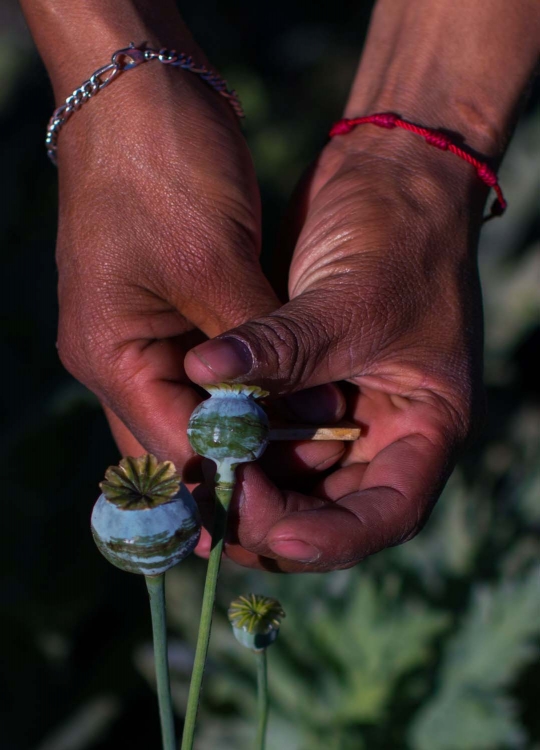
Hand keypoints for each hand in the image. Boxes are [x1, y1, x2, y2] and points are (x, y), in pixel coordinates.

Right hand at [54, 58, 283, 473]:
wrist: (142, 92)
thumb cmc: (163, 169)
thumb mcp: (214, 264)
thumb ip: (254, 348)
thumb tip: (298, 411)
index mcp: (110, 355)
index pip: (170, 448)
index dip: (225, 486)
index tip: (280, 516)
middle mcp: (118, 356)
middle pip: (177, 439)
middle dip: (236, 468)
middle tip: (295, 501)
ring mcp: (140, 333)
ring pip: (196, 409)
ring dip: (246, 433)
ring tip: (304, 464)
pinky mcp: (169, 310)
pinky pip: (208, 372)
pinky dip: (247, 392)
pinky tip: (290, 408)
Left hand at [185, 132, 485, 571]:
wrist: (393, 174)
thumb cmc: (402, 234)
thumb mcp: (353, 299)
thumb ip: (281, 350)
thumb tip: (202, 373)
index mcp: (426, 426)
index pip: (388, 512)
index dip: (332, 539)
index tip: (270, 535)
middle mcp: (384, 430)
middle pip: (330, 509)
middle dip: (273, 516)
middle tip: (213, 504)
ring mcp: (342, 410)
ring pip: (292, 478)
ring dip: (247, 483)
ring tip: (196, 476)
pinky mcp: (305, 384)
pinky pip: (267, 433)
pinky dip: (236, 441)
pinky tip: (197, 437)